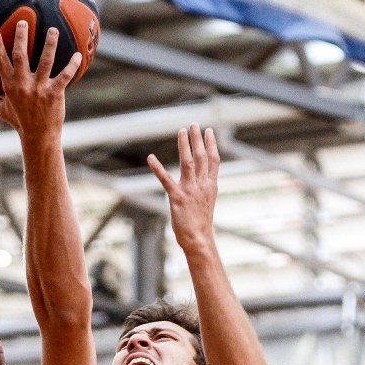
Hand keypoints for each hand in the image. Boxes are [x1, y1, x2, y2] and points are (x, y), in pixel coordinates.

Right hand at [0, 21, 81, 137]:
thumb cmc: (20, 123)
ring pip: (45, 60)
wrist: (38, 137)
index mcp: (9, 86)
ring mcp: (39, 88)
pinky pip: (65, 75)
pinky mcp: (54, 93)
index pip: (0, 61)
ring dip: (49, 44)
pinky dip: (72, 65)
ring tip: (52, 30)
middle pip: (20, 55)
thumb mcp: (2, 111)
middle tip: (23, 21)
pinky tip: (77, 54)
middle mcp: (23, 84)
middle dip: (21, 36)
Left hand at [147, 124, 219, 250]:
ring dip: (184, 145)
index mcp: (210, 186)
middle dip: (197, 139)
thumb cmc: (200, 224)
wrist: (199, 239)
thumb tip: (205, 179)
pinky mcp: (177, 197)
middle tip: (194, 124)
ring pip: (188, 162)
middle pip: (201, 157)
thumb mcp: (207, 202)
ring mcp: (190, 190)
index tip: (209, 131)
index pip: (213, 160)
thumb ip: (205, 187)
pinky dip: (157, 168)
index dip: (211, 144)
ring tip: (182, 131)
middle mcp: (202, 185)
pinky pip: (166, 179)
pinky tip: (150, 158)